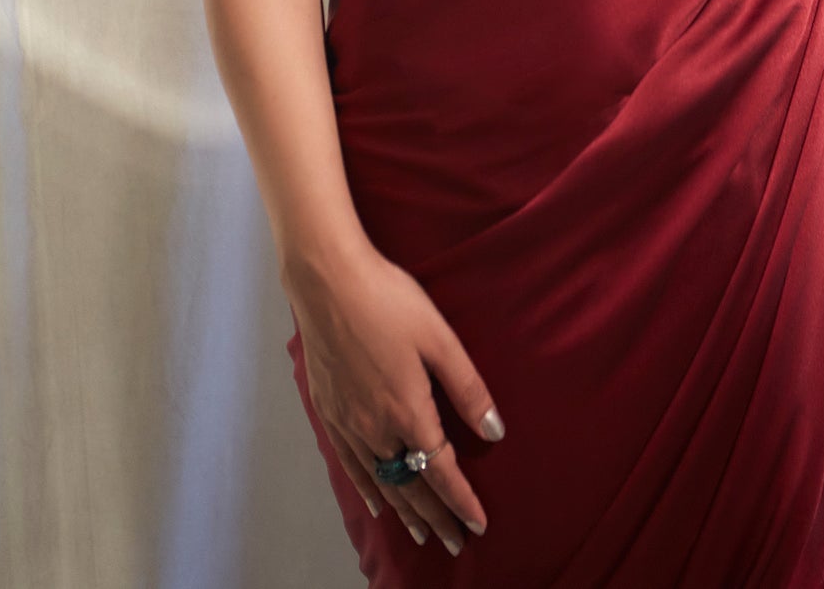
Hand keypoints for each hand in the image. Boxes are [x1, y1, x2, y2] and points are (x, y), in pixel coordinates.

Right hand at [286, 240, 503, 555]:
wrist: (328, 282)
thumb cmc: (389, 301)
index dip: (461, 501)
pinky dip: (367, 489)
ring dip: (404, 510)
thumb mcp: (439, 338)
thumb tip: (494, 431)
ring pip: (381, 481)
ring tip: (421, 532)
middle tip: (455, 541)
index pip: (440, 471)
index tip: (478, 525)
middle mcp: (376, 428)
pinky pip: (350, 465)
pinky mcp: (329, 412)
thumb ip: (468, 388)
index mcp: (408, 410)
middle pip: (411, 485)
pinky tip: (376, 501)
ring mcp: (349, 423)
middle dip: (436, 516)